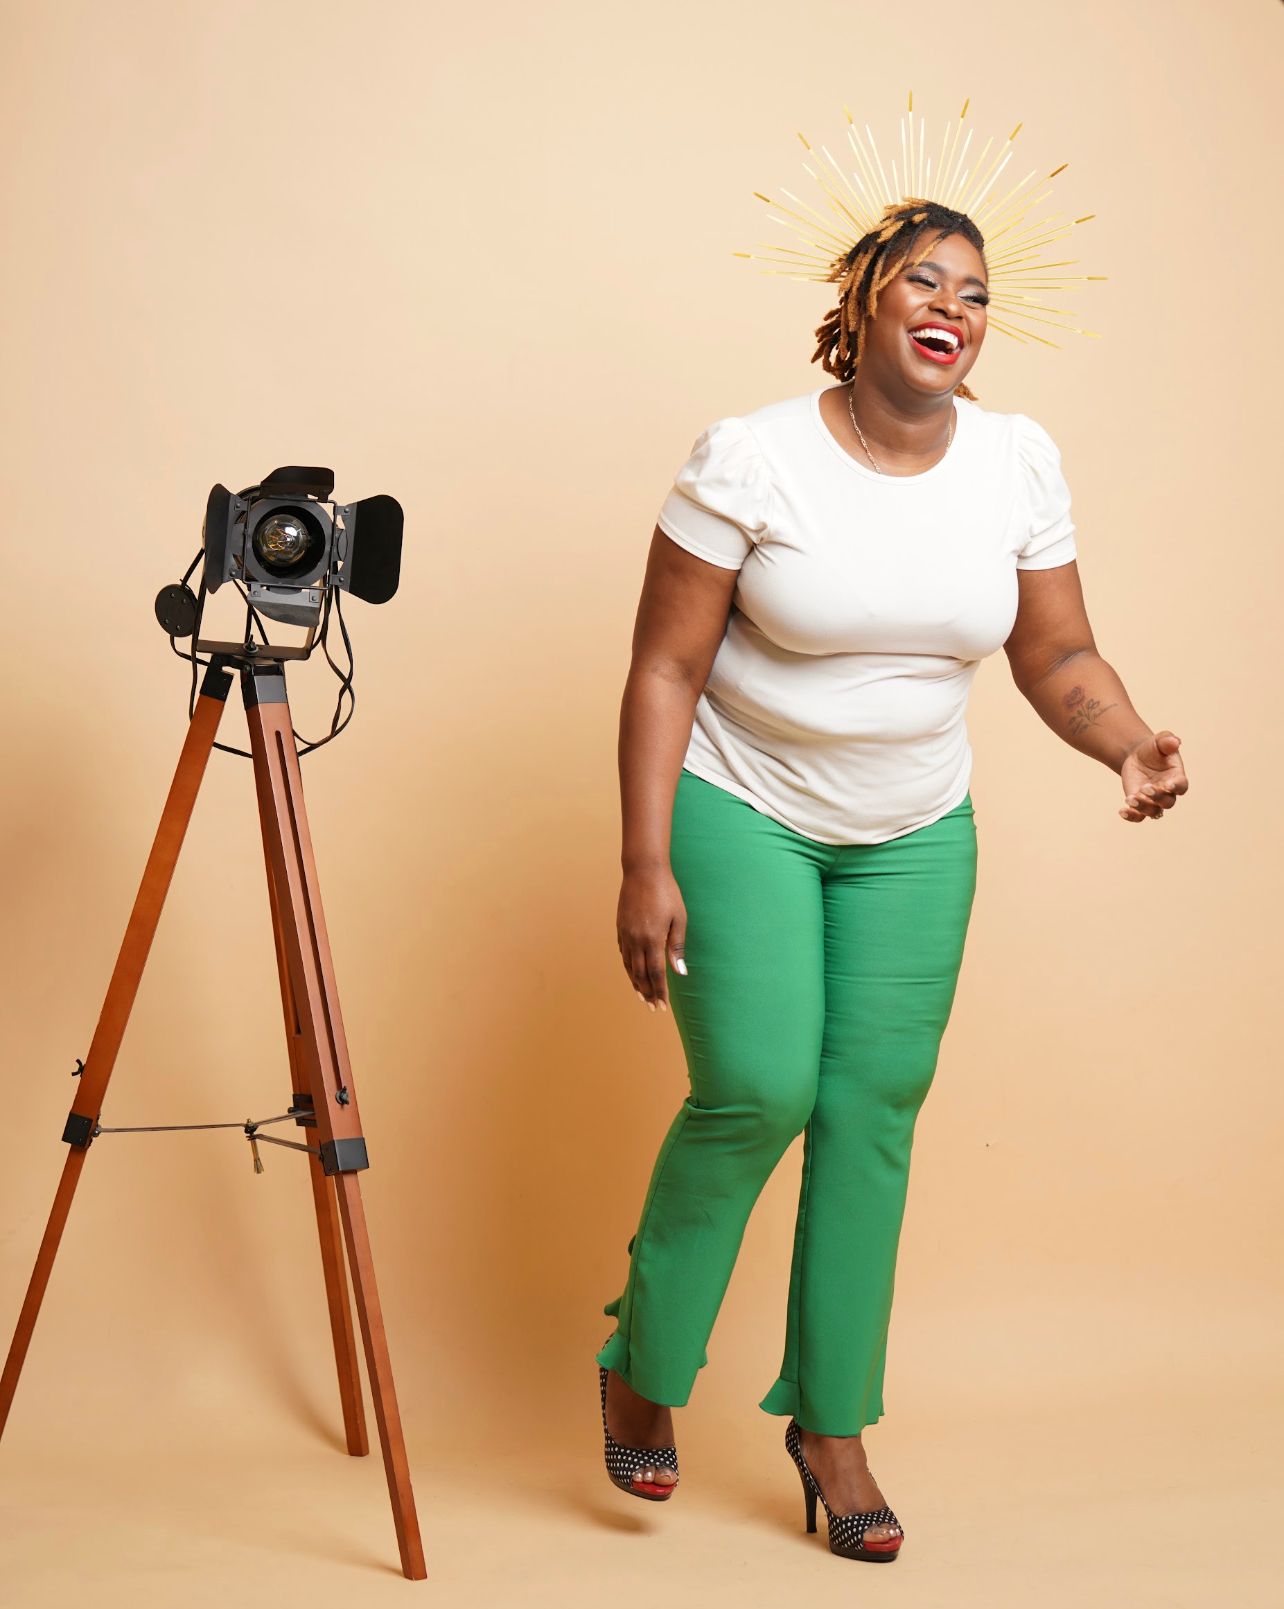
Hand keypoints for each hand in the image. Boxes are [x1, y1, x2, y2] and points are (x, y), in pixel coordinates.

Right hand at [617, 866, 687, 1011]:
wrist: (643, 871)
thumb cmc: (666, 892)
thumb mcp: (679, 919)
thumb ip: (677, 947)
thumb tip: (679, 972)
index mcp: (653, 939)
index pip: (656, 974)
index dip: (660, 992)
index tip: (662, 1006)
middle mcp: (636, 940)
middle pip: (641, 974)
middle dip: (647, 992)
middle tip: (653, 1007)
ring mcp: (626, 934)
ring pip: (629, 966)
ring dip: (635, 983)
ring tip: (641, 996)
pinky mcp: (620, 927)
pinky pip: (623, 953)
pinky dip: (628, 966)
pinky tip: (632, 972)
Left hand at [1119, 729, 1187, 821]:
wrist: (1138, 756)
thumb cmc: (1154, 749)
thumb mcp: (1160, 741)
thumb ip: (1167, 740)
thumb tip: (1175, 741)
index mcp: (1177, 777)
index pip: (1181, 786)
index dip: (1176, 787)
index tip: (1167, 785)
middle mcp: (1168, 792)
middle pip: (1167, 802)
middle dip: (1157, 797)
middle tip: (1145, 788)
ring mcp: (1153, 800)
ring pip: (1153, 812)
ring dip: (1142, 808)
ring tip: (1130, 799)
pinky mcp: (1140, 804)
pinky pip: (1138, 816)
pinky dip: (1131, 816)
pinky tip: (1122, 811)